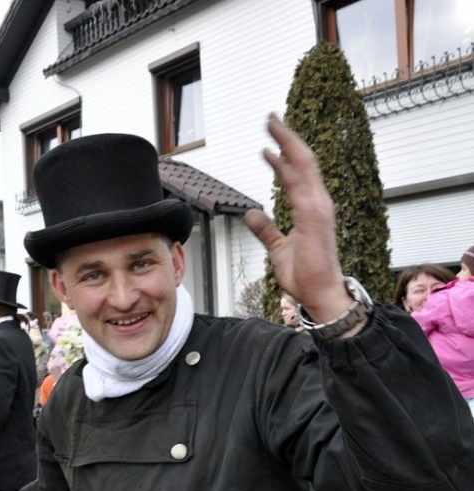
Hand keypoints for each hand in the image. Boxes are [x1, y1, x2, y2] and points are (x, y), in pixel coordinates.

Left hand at [244, 114, 353, 322]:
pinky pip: (298, 185)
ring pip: (303, 165)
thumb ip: (266, 230)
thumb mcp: (278, 248)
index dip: (286, 150)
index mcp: (312, 207)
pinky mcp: (313, 218)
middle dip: (286, 135)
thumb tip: (251, 213)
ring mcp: (318, 208)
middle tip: (270, 115)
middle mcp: (319, 202)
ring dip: (286, 141)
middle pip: (304, 159)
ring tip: (271, 123)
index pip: (299, 171)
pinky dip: (284, 166)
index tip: (271, 134)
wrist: (321, 294)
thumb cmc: (305, 273)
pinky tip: (270, 153)